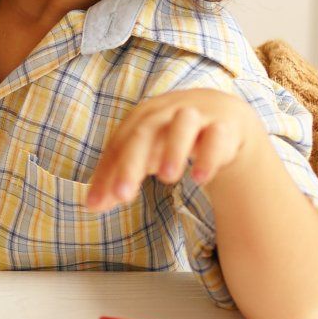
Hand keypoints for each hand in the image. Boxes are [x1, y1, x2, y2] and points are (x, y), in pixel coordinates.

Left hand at [86, 89, 262, 210]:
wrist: (223, 116)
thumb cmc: (173, 137)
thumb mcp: (147, 155)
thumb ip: (122, 177)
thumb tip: (92, 206)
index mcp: (141, 118)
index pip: (118, 145)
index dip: (105, 174)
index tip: (94, 204)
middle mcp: (166, 112)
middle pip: (144, 132)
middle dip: (131, 163)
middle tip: (122, 196)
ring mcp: (197, 115)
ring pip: (183, 125)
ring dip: (174, 150)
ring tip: (166, 179)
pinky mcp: (225, 126)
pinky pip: (217, 137)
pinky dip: (209, 156)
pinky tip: (200, 179)